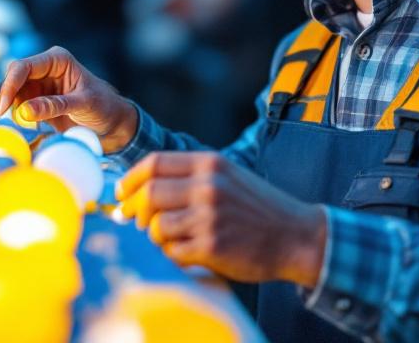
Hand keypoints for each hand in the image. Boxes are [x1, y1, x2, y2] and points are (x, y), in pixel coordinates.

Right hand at [0, 46, 137, 151]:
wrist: (112, 123)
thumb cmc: (104, 107)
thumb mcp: (83, 105)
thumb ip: (55, 106)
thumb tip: (24, 111)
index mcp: (57, 60)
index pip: (24, 66)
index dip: (10, 84)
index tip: (3, 106)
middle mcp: (45, 69)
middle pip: (13, 78)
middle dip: (6, 96)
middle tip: (2, 118)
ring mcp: (39, 86)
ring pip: (13, 93)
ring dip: (8, 108)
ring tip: (11, 125)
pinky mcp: (36, 102)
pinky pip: (18, 106)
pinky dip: (14, 116)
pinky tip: (16, 127)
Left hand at [117, 151, 326, 286]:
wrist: (297, 236)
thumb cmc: (258, 209)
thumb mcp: (228, 177)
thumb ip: (191, 178)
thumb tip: (141, 191)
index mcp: (210, 164)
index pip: (153, 164)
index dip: (130, 180)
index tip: (121, 193)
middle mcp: (208, 186)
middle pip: (149, 194)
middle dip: (133, 210)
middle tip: (132, 220)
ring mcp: (209, 216)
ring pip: (156, 226)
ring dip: (155, 237)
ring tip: (170, 239)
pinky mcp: (211, 245)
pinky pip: (172, 252)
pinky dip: (173, 255)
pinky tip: (187, 253)